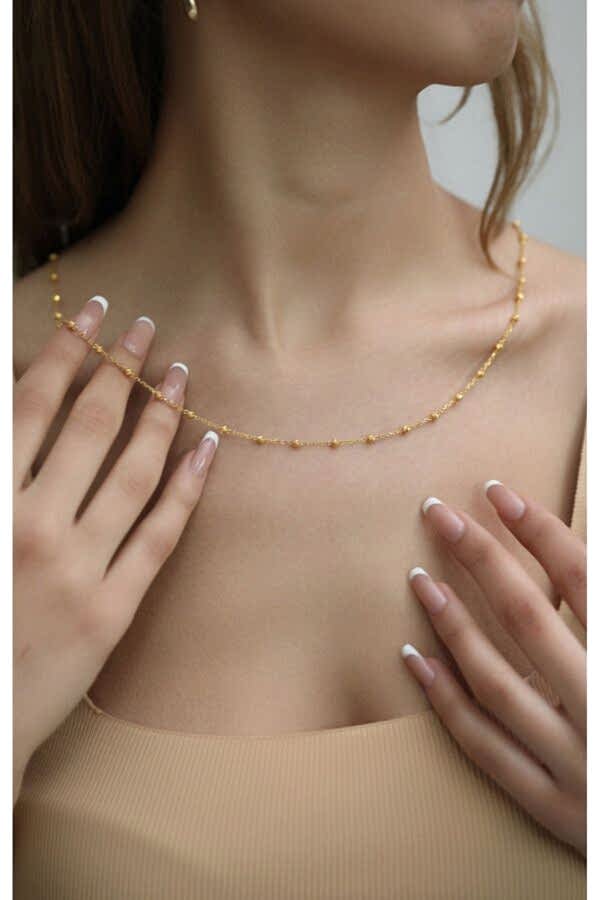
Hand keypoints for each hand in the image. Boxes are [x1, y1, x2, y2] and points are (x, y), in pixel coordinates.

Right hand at [13, 297, 218, 798]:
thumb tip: (18, 411)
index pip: (32, 407)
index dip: (68, 352)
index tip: (95, 314)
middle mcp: (33, 526)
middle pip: (89, 427)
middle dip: (120, 368)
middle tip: (146, 329)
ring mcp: (78, 569)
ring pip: (132, 473)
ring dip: (160, 416)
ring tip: (181, 375)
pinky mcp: (111, 611)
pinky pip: (158, 539)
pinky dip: (187, 491)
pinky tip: (207, 449)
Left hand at [402, 482, 585, 855]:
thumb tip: (568, 559)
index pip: (586, 581)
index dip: (539, 532)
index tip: (497, 492)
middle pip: (529, 619)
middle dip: (480, 557)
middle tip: (436, 512)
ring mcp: (579, 766)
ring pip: (497, 683)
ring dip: (453, 624)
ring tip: (417, 577)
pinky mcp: (553, 807)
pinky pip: (486, 748)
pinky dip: (447, 703)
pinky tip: (415, 659)